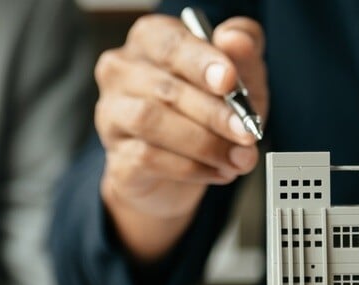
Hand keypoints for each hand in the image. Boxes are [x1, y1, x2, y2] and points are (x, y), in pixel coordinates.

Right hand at [95, 14, 267, 262]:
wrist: (179, 170)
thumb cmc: (206, 111)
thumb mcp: (238, 79)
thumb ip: (243, 53)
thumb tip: (236, 39)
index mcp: (151, 38)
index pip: (173, 45)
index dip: (202, 63)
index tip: (229, 81)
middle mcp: (121, 71)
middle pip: (165, 88)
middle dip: (213, 113)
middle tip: (247, 132)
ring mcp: (111, 114)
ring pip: (151, 122)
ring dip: (203, 143)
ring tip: (238, 158)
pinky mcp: (115, 154)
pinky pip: (147, 158)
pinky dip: (191, 168)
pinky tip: (219, 171)